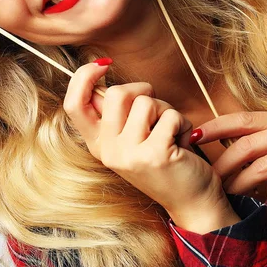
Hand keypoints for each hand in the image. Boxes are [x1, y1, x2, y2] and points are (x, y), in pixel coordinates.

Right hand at [63, 61, 237, 231]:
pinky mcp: (154, 155)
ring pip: (145, 102)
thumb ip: (117, 114)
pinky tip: (182, 144)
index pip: (73, 104)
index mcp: (99, 144)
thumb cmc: (166, 162)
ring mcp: (129, 154)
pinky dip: (182, 123)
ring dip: (166, 110)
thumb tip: (100, 73)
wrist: (192, 202)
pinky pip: (170, 115)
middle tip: (156, 109)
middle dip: (142, 91)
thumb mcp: (132, 140)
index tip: (103, 64)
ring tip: (171, 133)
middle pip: (115, 93)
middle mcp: (108, 151)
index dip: (83, 76)